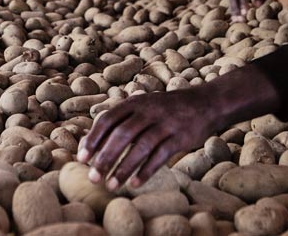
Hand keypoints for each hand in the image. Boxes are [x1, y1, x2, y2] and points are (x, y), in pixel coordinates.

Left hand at [78, 87, 220, 190]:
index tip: (82, 158)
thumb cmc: (165, 110)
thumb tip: (90, 145)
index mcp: (135, 102)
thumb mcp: (143, 107)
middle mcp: (149, 110)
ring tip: (112, 185)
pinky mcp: (181, 136)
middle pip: (122, 135)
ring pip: (141, 147)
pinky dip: (147, 170)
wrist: (205, 103)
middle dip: (105, 158)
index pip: (108, 119)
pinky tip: (135, 183)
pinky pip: (161, 155)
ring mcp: (166, 123)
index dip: (93, 139)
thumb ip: (120, 121)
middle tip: (93, 178)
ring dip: (124, 168)